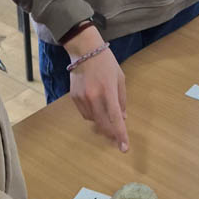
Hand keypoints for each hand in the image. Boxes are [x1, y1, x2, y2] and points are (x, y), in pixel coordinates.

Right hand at [64, 27, 128, 152]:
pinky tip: (96, 106)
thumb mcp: (120, 79)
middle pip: (102, 124)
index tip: (124, 148)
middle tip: (117, 139)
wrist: (84, 51)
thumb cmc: (106, 63)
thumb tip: (123, 118)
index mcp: (108, 91)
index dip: (120, 134)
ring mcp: (82, 98)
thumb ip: (122, 99)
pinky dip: (92, 114)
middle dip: (111, 133)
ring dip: (101, 122)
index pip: (115, 118)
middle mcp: (93, 96)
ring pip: (93, 120)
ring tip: (107, 114)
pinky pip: (85, 113)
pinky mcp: (74, 97)